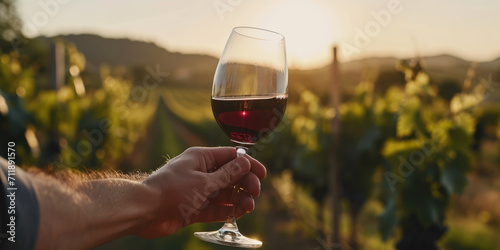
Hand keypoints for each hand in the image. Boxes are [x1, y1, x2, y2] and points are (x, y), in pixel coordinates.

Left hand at [137, 147, 265, 237]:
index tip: (262, 174)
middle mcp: (201, 173)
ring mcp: (197, 191)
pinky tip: (238, 213)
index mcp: (201, 158)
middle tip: (254, 193)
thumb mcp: (204, 182)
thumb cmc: (171, 190)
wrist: (144, 211)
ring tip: (248, 207)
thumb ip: (227, 174)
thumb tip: (246, 162)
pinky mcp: (193, 208)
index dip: (248, 165)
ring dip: (238, 199)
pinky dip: (227, 210)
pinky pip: (215, 208)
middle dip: (245, 184)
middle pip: (230, 176)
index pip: (231, 157)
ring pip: (224, 194)